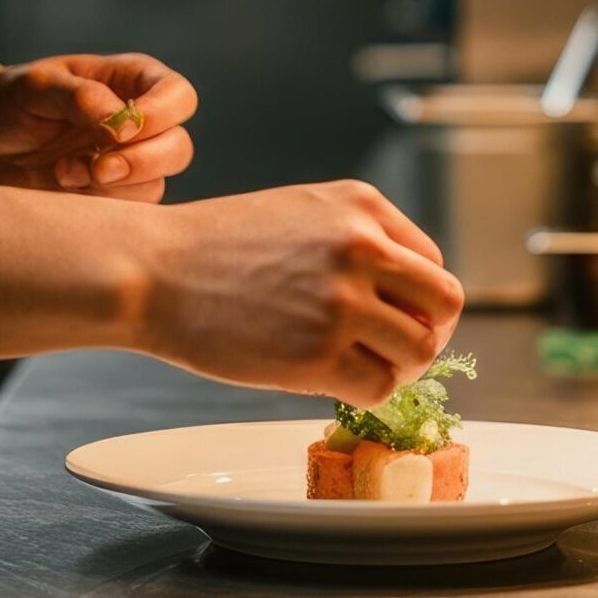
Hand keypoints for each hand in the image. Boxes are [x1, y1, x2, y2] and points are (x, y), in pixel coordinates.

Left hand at [0, 52, 197, 201]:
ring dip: (112, 186)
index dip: (159, 115)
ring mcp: (131, 162)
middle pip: (178, 147)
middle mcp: (141, 122)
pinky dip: (99, 204)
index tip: (117, 130)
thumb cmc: (11, 102)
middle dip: (143, 162)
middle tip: (98, 168)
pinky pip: (129, 211)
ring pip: (157, 184)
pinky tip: (65, 187)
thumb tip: (117, 117)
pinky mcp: (114, 196)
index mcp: (133, 81)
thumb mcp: (34, 86)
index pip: (177, 95)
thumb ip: (77, 95)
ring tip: (64, 173)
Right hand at [138, 180, 464, 405]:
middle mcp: (363, 246)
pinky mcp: (319, 353)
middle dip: (428, 334)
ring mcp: (343, 300)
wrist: (153, 270)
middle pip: (445, 305)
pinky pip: (379, 386)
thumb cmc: (217, 247)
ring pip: (419, 351)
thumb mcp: (300, 212)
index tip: (392, 319)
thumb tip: (406, 296)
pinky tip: (332, 380)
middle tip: (396, 351)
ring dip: (398, 368)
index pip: (433, 263)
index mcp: (362, 205)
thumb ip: (356, 240)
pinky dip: (365, 391)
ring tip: (361, 367)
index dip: (418, 300)